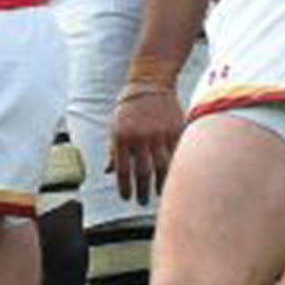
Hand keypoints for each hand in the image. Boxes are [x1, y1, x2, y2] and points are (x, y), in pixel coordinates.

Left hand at [109, 85, 182, 205]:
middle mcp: (140, 137)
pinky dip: (174, 168)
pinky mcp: (174, 130)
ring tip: (158, 193)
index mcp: (122, 137)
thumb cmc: (128, 106)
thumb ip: (113, 150)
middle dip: (142, 191)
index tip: (127, 198)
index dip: (125, 187)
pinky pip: (175, 155)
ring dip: (160, 184)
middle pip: (143, 172)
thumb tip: (108, 172)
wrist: (150, 82)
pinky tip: (172, 177)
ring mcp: (159, 134)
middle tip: (143, 202)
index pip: (123, 170)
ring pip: (162, 167)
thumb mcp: (115, 126)